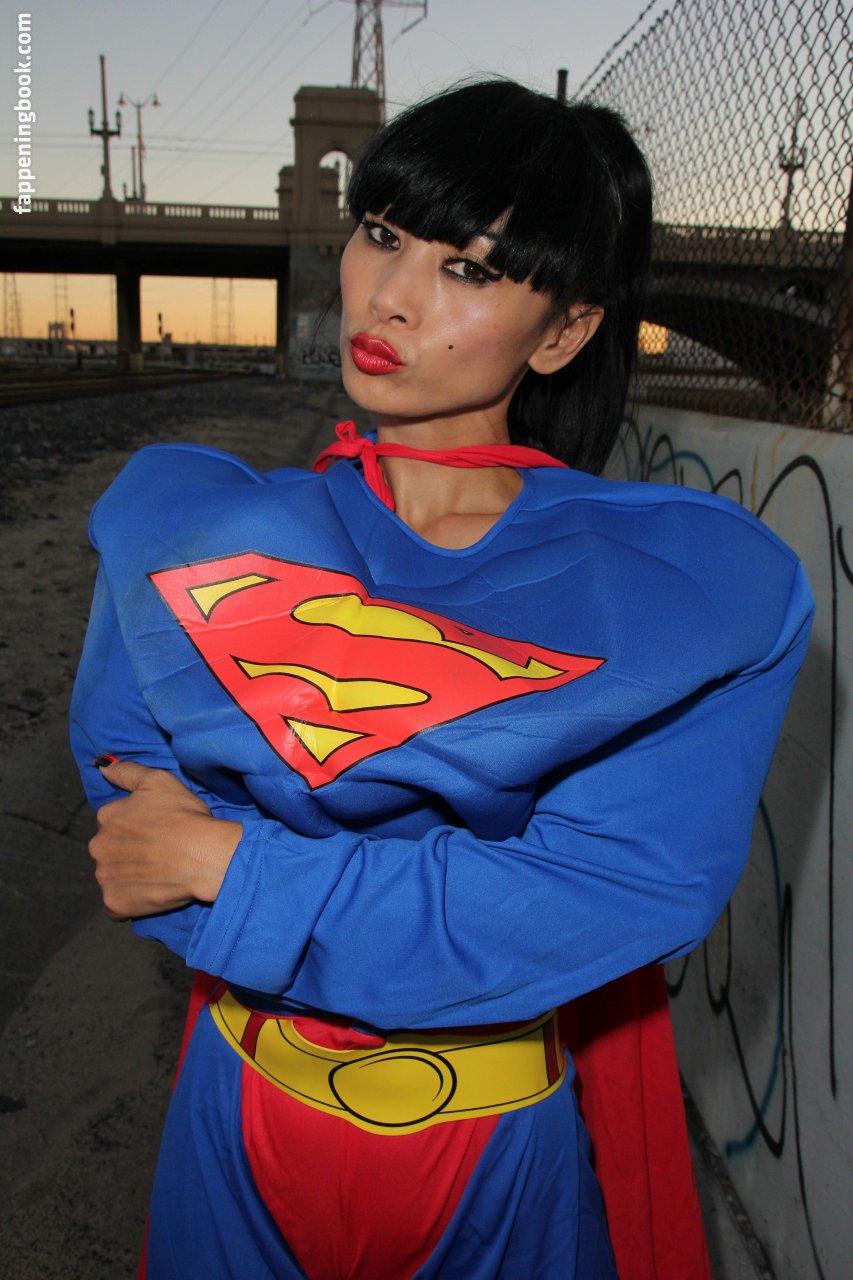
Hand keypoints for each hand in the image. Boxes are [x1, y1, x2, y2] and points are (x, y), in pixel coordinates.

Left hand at [90, 760, 241, 920]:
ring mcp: (105, 877)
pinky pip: (116, 904)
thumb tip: (102, 766)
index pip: (114, 822)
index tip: (156, 830)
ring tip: (157, 873)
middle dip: (127, 852)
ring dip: (128, 876)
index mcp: (107, 816)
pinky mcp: (114, 903)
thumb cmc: (183, 816)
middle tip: (157, 853)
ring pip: (112, 876)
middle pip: (109, 850)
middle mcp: (98, 846)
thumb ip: (127, 772)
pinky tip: (149, 892)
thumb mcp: (158, 781)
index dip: (137, 827)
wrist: (202, 856)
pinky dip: (129, 901)